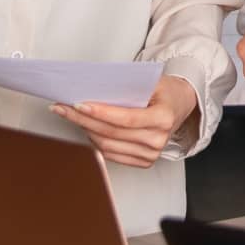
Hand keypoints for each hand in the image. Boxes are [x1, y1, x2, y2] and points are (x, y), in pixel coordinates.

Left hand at [52, 75, 197, 168]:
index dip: (100, 113)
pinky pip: (111, 154)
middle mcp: (158, 140)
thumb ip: (128, 88)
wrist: (180, 106)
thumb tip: (94, 91)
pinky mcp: (143, 161)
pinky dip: (95, 141)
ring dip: (85, 130)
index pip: (125, 119)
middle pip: (111, 133)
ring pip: (107, 146)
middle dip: (84, 119)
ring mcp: (151, 154)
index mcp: (164, 118)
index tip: (79, 104)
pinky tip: (87, 128)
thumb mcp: (152, 82)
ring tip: (71, 116)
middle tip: (64, 107)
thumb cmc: (165, 92)